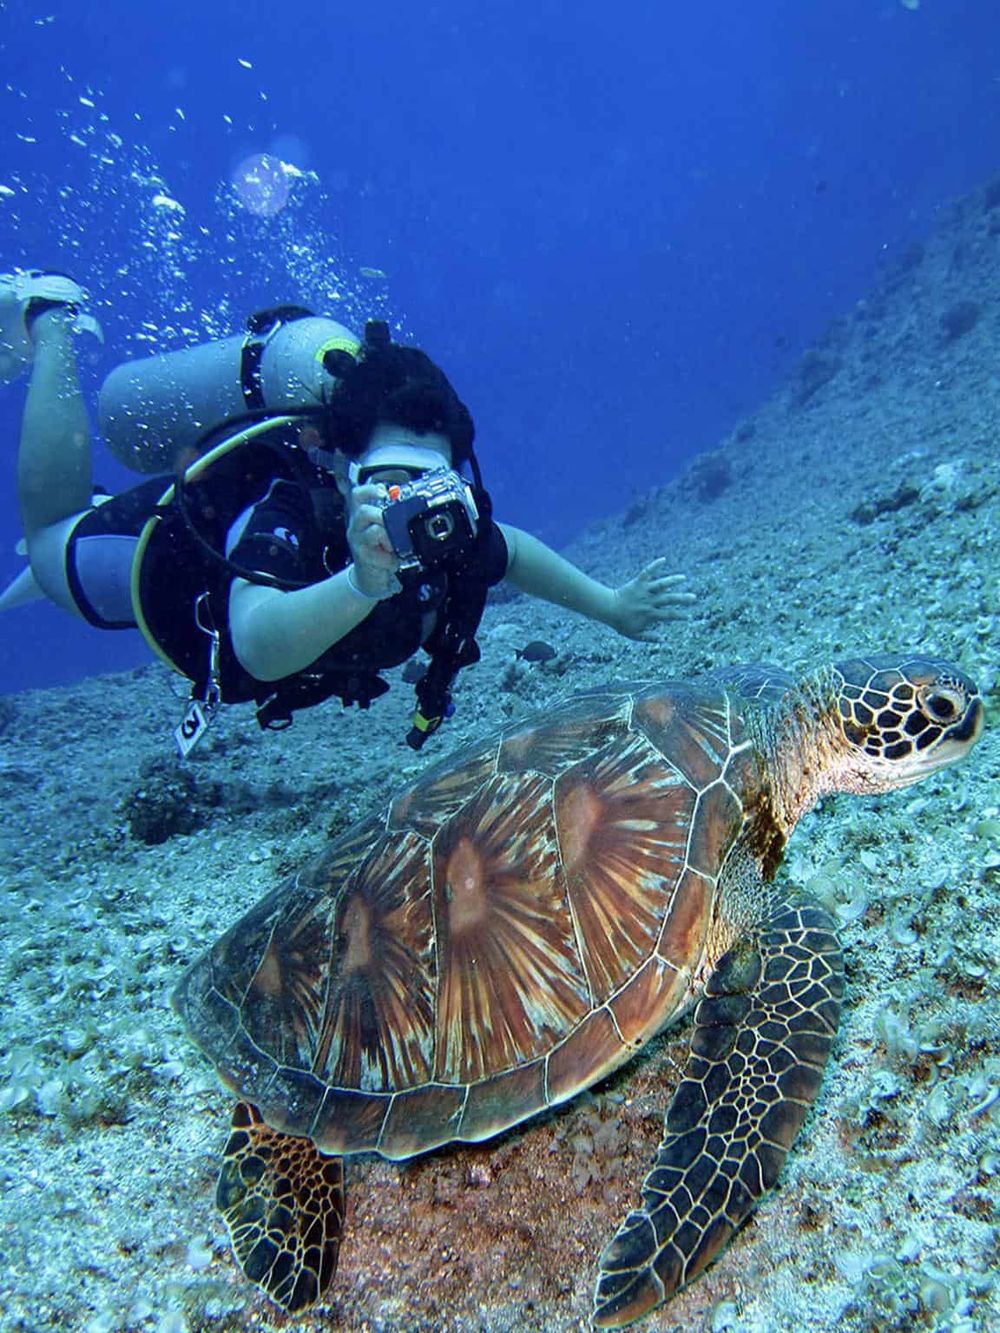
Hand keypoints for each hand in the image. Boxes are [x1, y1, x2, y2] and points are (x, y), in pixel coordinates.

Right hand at [346, 483, 400, 598]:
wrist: (369, 578)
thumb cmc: (378, 551)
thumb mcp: (384, 532)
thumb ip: (392, 519)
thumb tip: (412, 506)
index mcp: (362, 517)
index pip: (358, 496)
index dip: (370, 490)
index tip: (385, 492)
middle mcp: (357, 527)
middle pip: (364, 512)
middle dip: (383, 515)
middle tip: (395, 523)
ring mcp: (358, 543)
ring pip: (373, 532)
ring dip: (389, 538)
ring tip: (395, 546)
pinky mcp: (364, 558)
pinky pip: (379, 555)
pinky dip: (391, 559)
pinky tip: (393, 562)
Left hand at [611, 558, 695, 640]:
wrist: (608, 608)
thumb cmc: (620, 622)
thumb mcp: (633, 634)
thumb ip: (648, 637)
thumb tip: (662, 639)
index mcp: (650, 614)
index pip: (668, 615)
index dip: (679, 616)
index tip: (688, 616)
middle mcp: (649, 602)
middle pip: (669, 599)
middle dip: (682, 599)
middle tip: (693, 598)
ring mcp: (644, 591)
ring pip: (661, 585)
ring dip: (673, 581)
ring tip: (683, 578)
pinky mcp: (638, 582)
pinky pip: (647, 572)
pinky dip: (655, 565)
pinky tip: (663, 559)